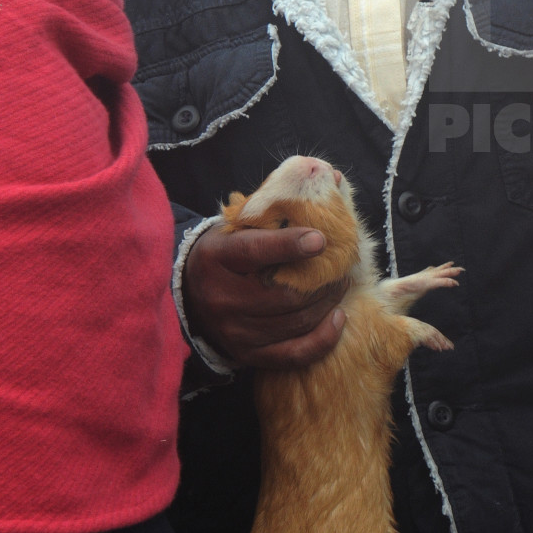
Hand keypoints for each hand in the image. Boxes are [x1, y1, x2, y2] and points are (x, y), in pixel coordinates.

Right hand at [183, 220, 347, 369]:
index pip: (254, 251)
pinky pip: (294, 353)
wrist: (189, 296)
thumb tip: (331, 178)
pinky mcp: (247, 355)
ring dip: (327, 303)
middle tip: (344, 265)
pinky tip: (338, 318)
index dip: (288, 245)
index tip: (320, 239)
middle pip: (282, 293)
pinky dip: (322, 338)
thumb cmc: (227, 251)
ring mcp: (234, 330)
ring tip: (341, 284)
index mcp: (216, 257)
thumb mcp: (239, 224)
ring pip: (294, 321)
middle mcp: (222, 297)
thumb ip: (278, 206)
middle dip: (322, 279)